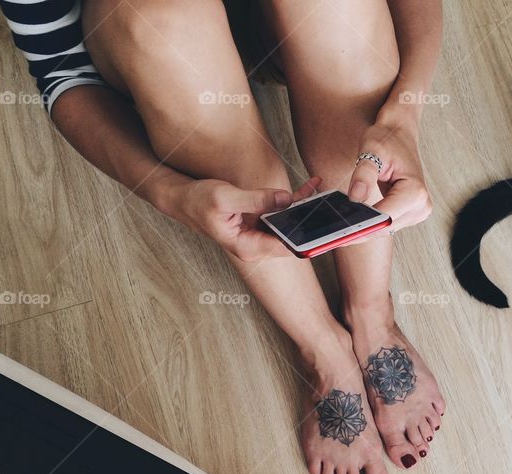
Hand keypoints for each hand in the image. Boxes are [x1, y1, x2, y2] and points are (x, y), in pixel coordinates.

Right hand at [167, 177, 320, 261]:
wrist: (183, 199)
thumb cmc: (198, 201)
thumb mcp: (226, 197)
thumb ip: (257, 200)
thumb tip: (286, 200)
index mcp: (247, 246)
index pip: (285, 248)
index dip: (306, 239)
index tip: (324, 228)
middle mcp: (255, 244)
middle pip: (291, 237)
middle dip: (310, 222)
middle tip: (329, 203)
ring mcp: (257, 234)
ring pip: (288, 224)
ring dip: (304, 208)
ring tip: (321, 190)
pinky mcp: (258, 222)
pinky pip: (281, 214)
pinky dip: (294, 202)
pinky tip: (309, 188)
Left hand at [347, 119, 431, 231]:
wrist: (399, 135)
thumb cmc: (387, 139)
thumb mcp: (371, 151)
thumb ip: (363, 175)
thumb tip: (355, 197)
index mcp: (415, 192)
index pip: (384, 218)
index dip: (360, 224)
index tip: (340, 227)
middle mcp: (421, 205)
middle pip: (384, 228)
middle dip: (360, 227)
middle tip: (335, 226)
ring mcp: (418, 212)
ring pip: (385, 230)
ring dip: (365, 226)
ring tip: (346, 219)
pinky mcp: (411, 214)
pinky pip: (387, 225)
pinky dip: (372, 222)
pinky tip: (359, 216)